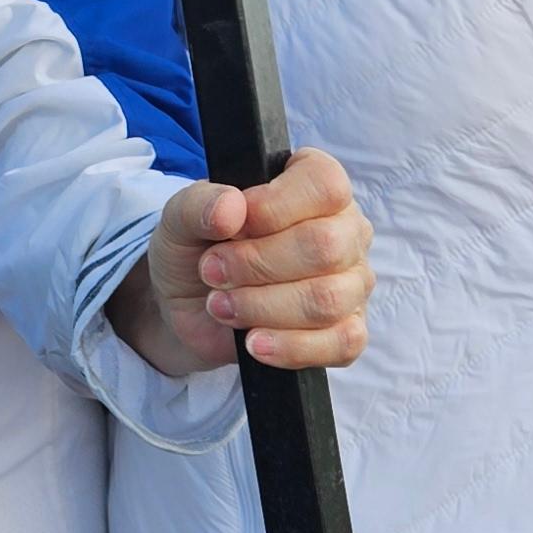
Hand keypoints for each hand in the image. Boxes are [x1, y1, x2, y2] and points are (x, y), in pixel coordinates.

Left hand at [114, 151, 372, 377]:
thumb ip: (199, 204)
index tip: (232, 226)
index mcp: (315, 185)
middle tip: (212, 271)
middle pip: (326, 247)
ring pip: (328, 300)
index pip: (324, 185)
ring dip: (262, 307)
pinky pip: (342, 343)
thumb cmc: (198, 248)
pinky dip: (290, 347)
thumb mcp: (180, 218)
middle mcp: (345, 230)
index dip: (274, 207)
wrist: (189, 305)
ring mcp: (352, 283)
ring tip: (221, 306)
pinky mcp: (347, 331)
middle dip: (256, 265)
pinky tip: (253, 342)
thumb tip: (231, 208)